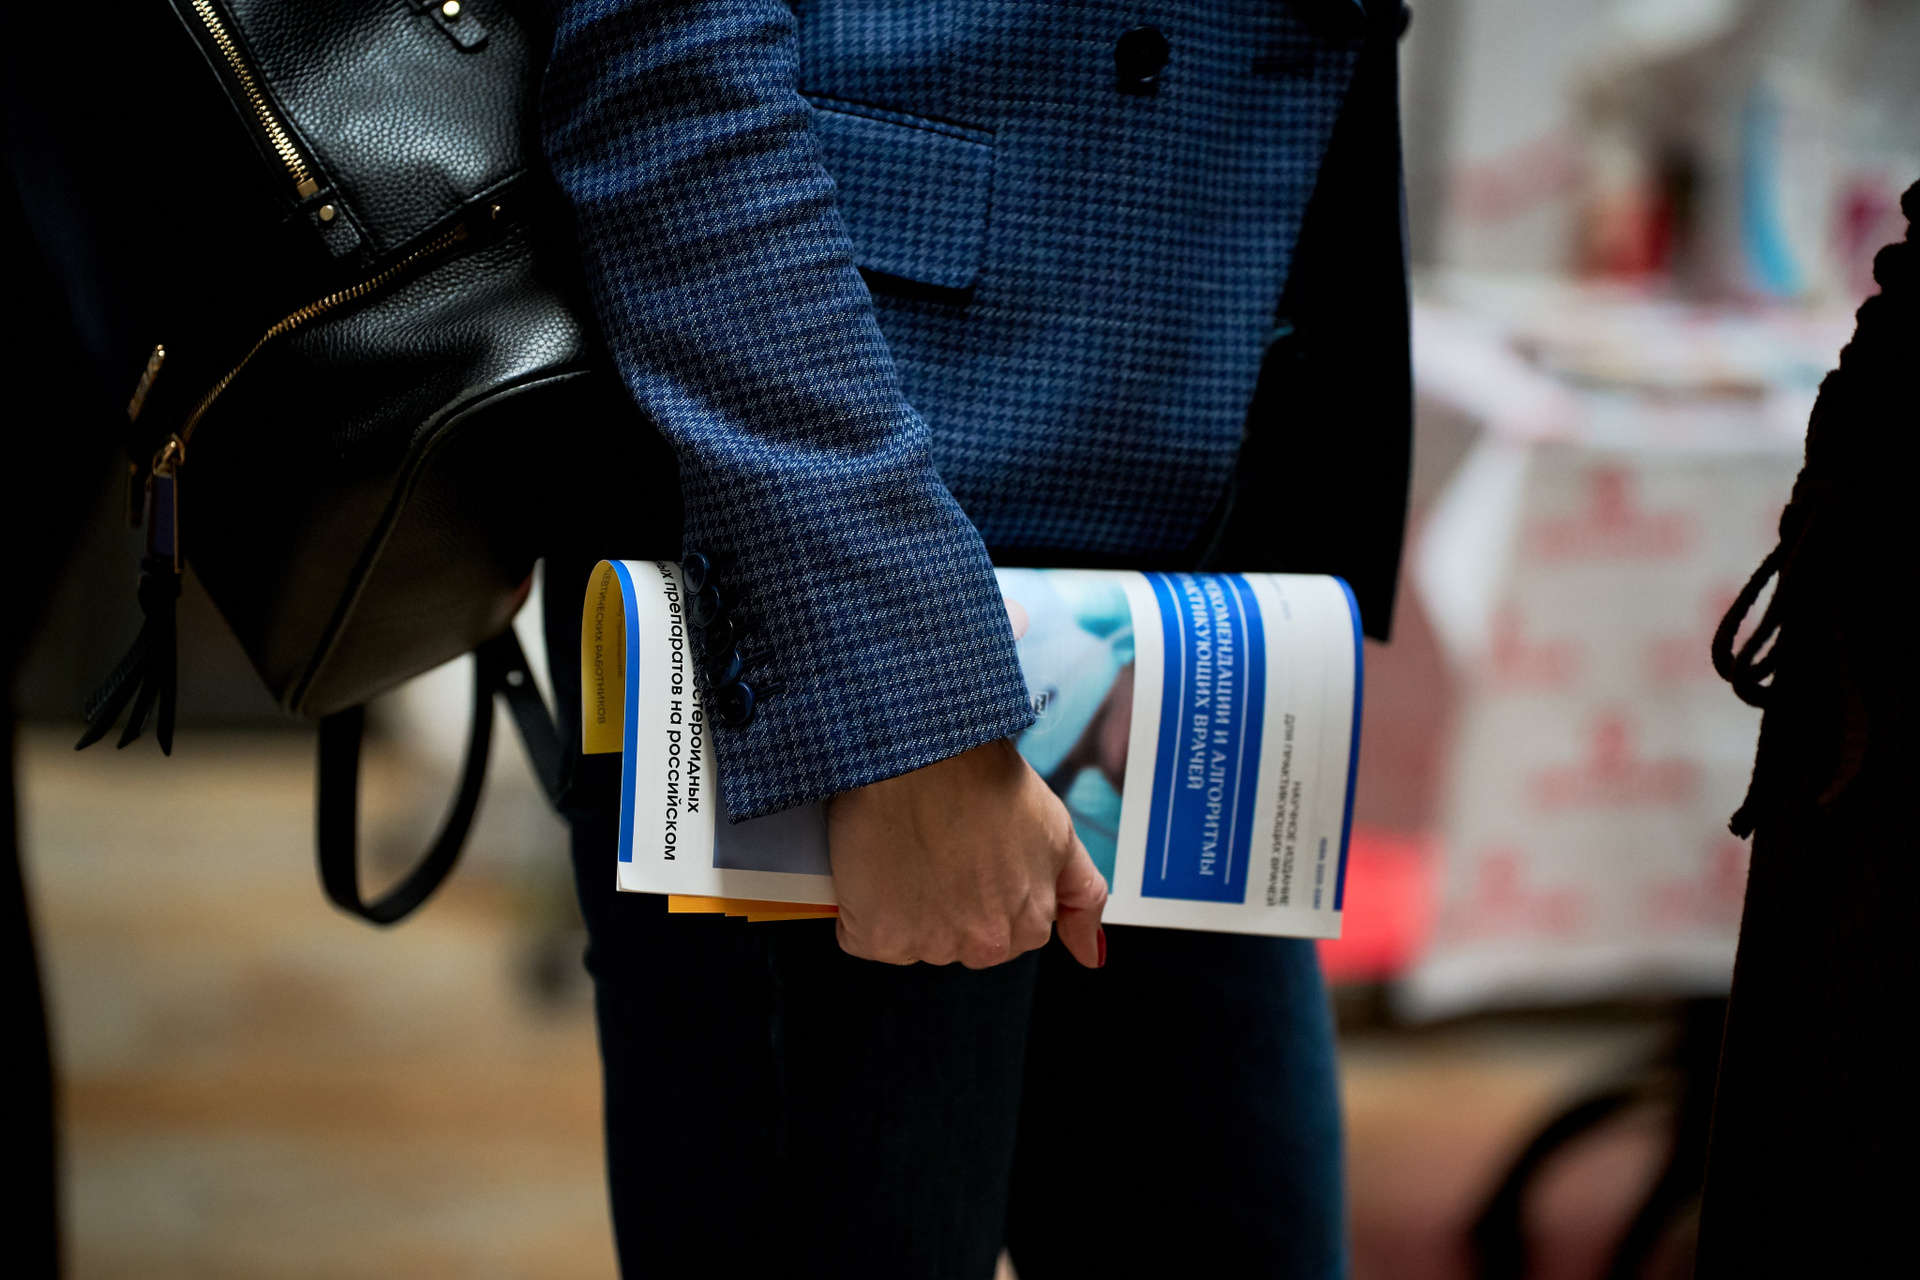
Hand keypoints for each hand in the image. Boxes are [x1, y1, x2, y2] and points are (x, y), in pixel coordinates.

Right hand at [827, 739, 1108, 968]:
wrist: (923, 750)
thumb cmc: (984, 778)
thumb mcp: (1056, 831)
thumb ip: (1082, 896)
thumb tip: (1093, 958)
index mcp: (1029, 925)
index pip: (1001, 933)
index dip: (980, 892)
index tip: (967, 856)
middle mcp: (983, 946)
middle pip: (956, 943)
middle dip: (945, 905)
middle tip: (937, 848)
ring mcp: (928, 945)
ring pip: (909, 941)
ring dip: (901, 906)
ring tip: (906, 849)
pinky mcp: (877, 936)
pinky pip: (862, 935)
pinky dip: (862, 907)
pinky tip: (874, 864)